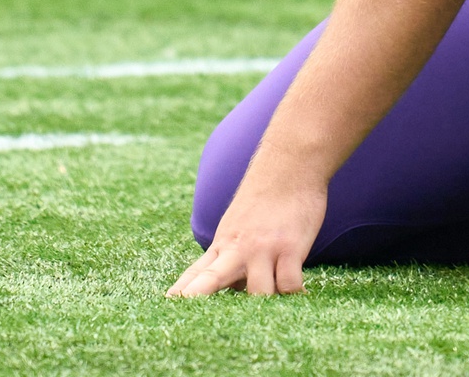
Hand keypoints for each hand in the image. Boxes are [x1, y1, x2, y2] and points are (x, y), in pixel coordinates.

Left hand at [166, 170, 326, 296]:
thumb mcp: (240, 224)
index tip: (168, 302)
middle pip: (212, 278)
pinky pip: (289, 285)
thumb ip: (233, 256)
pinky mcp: (290, 248)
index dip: (183, 289)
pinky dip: (294, 294)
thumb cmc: (268, 195)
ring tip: (275, 301)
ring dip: (266, 302)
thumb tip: (234, 286)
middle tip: (184, 307)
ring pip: (258, 293)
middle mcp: (239, 247)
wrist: (290, 162)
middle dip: (199, 295)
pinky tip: (300, 295)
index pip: (198, 271)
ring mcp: (264, 248)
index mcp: (224, 242)